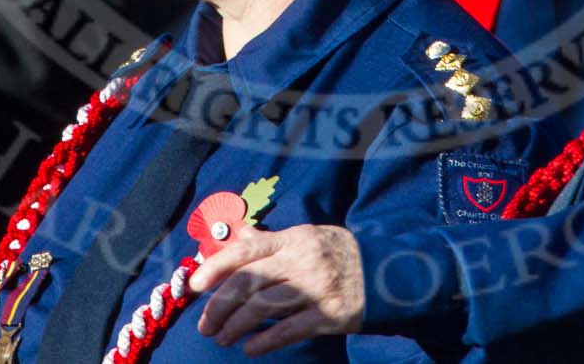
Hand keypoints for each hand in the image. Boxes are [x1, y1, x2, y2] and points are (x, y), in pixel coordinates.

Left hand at [190, 225, 365, 354]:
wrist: (388, 272)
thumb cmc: (339, 253)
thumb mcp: (307, 236)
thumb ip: (271, 240)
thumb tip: (237, 234)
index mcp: (294, 238)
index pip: (247, 250)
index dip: (216, 267)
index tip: (194, 286)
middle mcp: (303, 260)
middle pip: (249, 282)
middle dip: (220, 305)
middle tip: (205, 323)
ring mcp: (317, 288)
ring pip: (264, 308)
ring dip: (236, 326)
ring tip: (221, 338)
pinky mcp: (330, 315)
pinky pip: (290, 330)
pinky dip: (265, 341)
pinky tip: (249, 349)